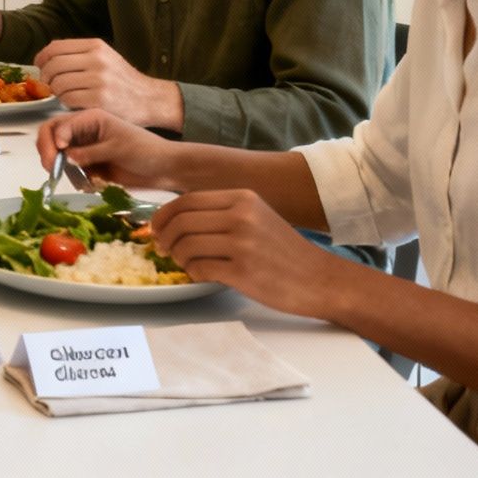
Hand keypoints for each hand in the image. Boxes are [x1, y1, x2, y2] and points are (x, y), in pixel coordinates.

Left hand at [34, 38, 182, 130]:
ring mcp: (98, 80)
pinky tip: (74, 103)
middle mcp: (97, 60)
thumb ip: (79, 54)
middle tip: (49, 85)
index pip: (55, 47)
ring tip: (65, 95)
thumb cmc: (123, 81)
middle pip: (53, 65)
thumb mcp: (105, 57)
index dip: (41, 58)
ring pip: (58, 83)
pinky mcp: (99, 100)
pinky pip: (67, 99)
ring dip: (57, 92)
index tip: (39, 66)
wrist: (149, 99)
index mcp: (96, 46)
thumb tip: (47, 56)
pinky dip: (66, 103)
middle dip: (46, 77)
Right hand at [36, 108, 183, 190]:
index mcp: (91, 118)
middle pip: (52, 136)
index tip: (55, 156)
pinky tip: (85, 184)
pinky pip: (70, 170)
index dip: (52, 139)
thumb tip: (66, 157)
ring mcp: (85, 148)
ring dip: (57, 166)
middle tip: (50, 169)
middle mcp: (84, 131)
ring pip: (58, 154)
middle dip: (47, 151)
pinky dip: (71, 177)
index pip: (59, 124)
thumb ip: (91, 152)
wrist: (164, 168)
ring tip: (70, 178)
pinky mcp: (89, 164)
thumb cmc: (146, 151)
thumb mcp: (118, 148)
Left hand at [149, 189, 354, 316]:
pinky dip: (194, 274)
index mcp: (242, 197)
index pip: (186, 201)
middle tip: (164, 250)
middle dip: (164, 238)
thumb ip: (222, 212)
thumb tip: (176, 217)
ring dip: (179, 258)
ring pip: (186, 246)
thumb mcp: (257, 216)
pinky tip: (203, 275)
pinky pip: (200, 269)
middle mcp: (241, 215)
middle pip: (181, 222)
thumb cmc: (284, 251)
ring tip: (187, 264)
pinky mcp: (243, 271)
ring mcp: (242, 243)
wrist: (321, 280)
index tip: (156, 229)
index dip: (163, 215)